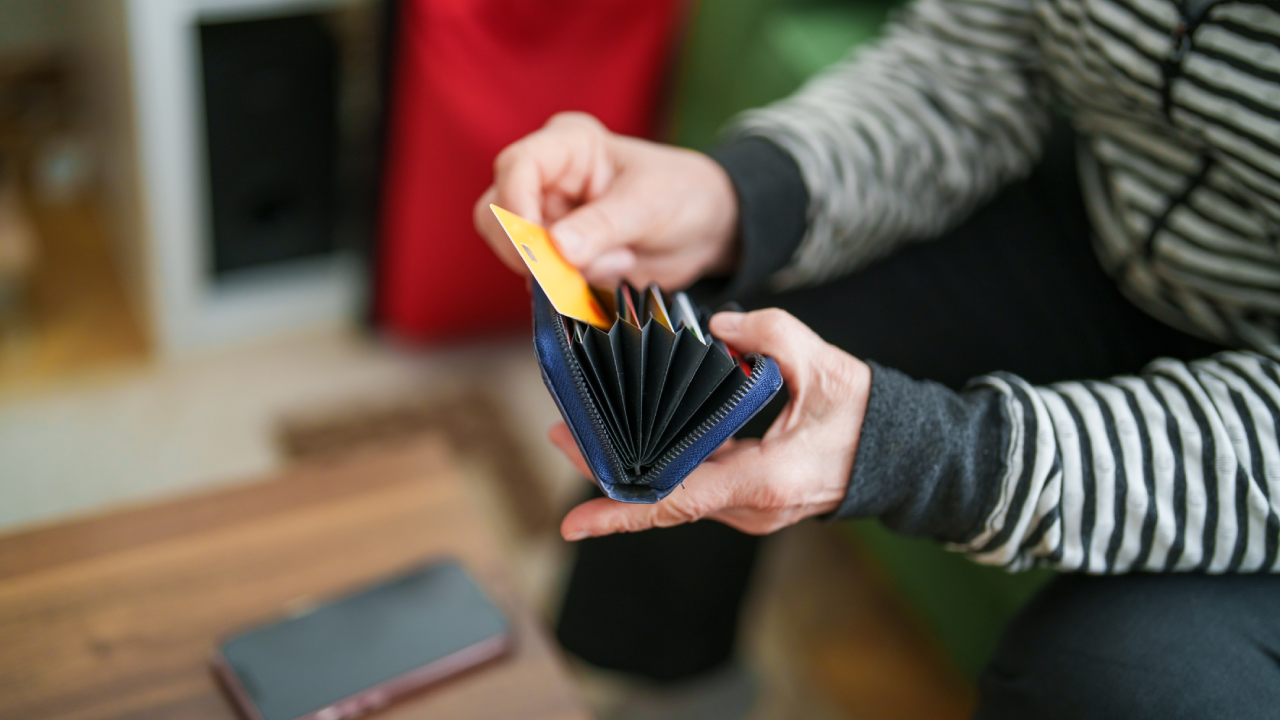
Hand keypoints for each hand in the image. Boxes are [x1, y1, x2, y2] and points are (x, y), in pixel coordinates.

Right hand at [473, 112, 739, 288]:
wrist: (707, 229)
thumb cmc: (683, 195)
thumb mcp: (649, 205)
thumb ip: (602, 225)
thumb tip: (555, 249)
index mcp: (566, 145)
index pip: (515, 168)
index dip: (517, 209)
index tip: (539, 249)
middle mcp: (547, 178)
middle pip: (498, 216)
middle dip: (535, 251)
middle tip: (582, 266)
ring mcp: (548, 218)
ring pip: (517, 254)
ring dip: (562, 273)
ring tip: (619, 261)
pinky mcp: (556, 254)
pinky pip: (540, 279)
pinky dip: (571, 287)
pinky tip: (616, 270)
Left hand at [549, 309, 871, 538]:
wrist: (899, 454)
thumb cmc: (863, 414)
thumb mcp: (826, 365)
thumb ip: (772, 335)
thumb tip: (718, 325)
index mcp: (765, 481)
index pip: (680, 501)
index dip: (623, 512)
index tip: (575, 523)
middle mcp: (751, 507)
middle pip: (664, 499)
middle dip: (607, 475)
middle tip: (561, 436)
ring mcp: (749, 510)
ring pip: (675, 496)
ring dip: (630, 470)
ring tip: (582, 432)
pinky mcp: (748, 501)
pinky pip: (693, 488)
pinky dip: (660, 468)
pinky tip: (632, 440)